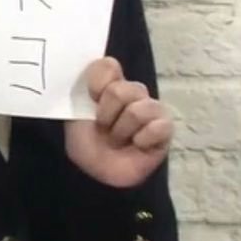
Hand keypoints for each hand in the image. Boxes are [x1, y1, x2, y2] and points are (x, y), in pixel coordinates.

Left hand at [64, 57, 172, 187]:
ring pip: (138, 110)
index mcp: (110, 84)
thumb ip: (82, 88)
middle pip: (122, 90)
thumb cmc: (86, 143)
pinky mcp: (165, 129)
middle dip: (106, 115)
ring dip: (121, 131)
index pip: (108, 66)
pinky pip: (157, 127)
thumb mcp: (75, 114)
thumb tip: (96, 66)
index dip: (97, 83)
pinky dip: (141, 140)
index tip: (91, 98)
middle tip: (103, 128)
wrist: (96, 175)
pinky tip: (137, 146)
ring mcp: (151, 109)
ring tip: (118, 140)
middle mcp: (133, 93)